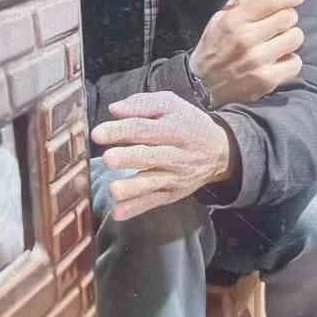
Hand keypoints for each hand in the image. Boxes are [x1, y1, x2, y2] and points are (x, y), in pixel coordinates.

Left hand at [92, 90, 234, 219]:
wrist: (219, 152)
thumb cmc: (189, 124)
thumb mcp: (172, 104)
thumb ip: (142, 104)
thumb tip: (114, 110)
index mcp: (174, 128)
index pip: (144, 129)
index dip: (121, 131)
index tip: (97, 134)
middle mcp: (175, 154)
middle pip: (150, 156)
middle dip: (129, 158)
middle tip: (108, 159)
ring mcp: (174, 177)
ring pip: (152, 183)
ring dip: (132, 188)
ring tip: (114, 190)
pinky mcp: (172, 193)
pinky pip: (153, 202)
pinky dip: (136, 209)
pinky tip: (118, 213)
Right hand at [190, 0, 304, 104]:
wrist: (201, 87)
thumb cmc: (212, 49)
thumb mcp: (218, 20)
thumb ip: (238, 0)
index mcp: (234, 20)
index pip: (269, 0)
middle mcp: (246, 39)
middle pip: (288, 17)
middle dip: (287, 18)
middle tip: (279, 24)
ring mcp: (258, 60)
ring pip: (295, 38)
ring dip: (290, 39)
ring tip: (278, 43)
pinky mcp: (266, 79)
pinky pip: (295, 62)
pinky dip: (290, 61)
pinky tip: (278, 60)